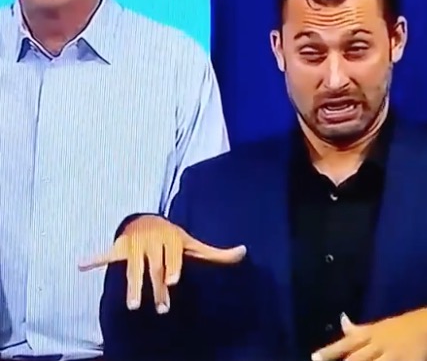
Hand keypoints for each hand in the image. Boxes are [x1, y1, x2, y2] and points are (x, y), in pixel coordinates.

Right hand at [78, 215, 245, 312]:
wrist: (148, 218)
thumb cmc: (174, 239)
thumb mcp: (194, 244)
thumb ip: (217, 253)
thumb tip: (244, 252)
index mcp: (172, 238)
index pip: (173, 255)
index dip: (173, 266)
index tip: (173, 281)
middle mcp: (153, 240)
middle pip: (154, 268)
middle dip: (157, 289)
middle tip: (160, 309)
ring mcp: (134, 244)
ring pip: (132, 267)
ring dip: (131, 286)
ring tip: (131, 305)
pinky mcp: (118, 247)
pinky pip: (105, 252)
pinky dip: (93, 258)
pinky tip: (80, 264)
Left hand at [312, 306, 426, 360]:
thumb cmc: (405, 326)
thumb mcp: (380, 326)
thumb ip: (359, 330)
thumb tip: (341, 321)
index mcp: (371, 334)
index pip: (346, 344)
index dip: (329, 352)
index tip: (314, 358)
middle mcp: (380, 344)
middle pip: (357, 359)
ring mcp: (395, 354)